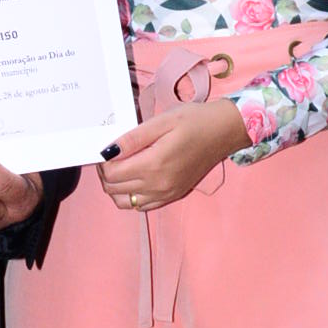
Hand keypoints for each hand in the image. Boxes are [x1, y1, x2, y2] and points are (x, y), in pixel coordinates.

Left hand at [97, 100, 250, 212]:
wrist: (224, 132)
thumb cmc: (195, 121)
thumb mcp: (162, 121)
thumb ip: (133, 138)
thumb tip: (107, 151)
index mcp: (154, 164)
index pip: (111, 174)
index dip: (102, 162)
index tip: (107, 148)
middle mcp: (158, 185)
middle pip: (114, 189)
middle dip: (106, 173)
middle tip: (112, 155)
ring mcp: (165, 194)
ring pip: (124, 202)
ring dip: (115, 187)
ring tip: (121, 167)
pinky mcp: (172, 196)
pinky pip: (141, 206)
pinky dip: (131, 196)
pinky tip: (134, 178)